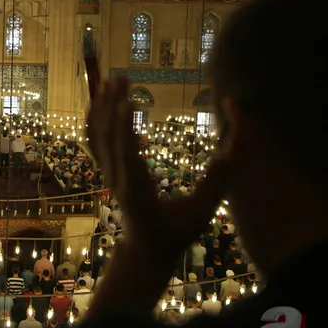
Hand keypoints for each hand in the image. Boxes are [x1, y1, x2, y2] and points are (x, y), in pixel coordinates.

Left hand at [86, 76, 229, 262]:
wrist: (146, 250)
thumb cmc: (177, 232)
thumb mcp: (202, 212)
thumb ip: (219, 181)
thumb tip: (233, 149)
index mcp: (139, 191)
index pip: (128, 156)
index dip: (125, 128)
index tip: (127, 101)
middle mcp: (117, 180)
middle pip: (108, 139)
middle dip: (113, 106)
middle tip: (122, 77)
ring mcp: (107, 175)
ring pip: (98, 136)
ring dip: (102, 106)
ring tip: (112, 79)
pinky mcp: (106, 170)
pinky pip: (94, 140)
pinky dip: (94, 117)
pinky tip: (99, 97)